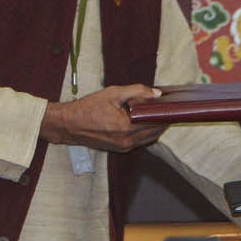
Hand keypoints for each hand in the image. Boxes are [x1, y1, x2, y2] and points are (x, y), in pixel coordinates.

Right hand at [39, 84, 165, 152]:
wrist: (69, 124)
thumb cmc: (88, 107)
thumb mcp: (113, 93)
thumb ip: (137, 91)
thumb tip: (157, 94)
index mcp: (126, 127)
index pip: (155, 122)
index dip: (165, 113)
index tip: (172, 105)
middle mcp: (126, 141)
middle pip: (155, 132)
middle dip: (162, 120)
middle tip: (166, 108)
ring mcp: (123, 147)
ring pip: (148, 138)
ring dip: (154, 127)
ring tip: (156, 113)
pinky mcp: (119, 149)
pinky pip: (139, 142)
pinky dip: (145, 133)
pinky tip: (144, 121)